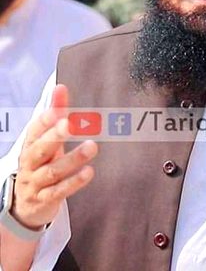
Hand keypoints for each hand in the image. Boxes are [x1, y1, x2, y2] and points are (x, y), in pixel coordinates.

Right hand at [12, 85, 97, 229]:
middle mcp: (30, 164)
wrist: (26, 204)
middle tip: (70, 124)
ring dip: (72, 159)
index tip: (57, 110)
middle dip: (55, 136)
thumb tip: (61, 87)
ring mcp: (36, 183)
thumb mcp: (47, 139)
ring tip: (92, 147)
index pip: (34, 131)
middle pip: (40, 150)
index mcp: (30, 146)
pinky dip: (74, 182)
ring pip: (52, 171)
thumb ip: (56, 113)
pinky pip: (59, 191)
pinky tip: (89, 171)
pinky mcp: (45, 200)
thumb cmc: (41, 163)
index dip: (45, 121)